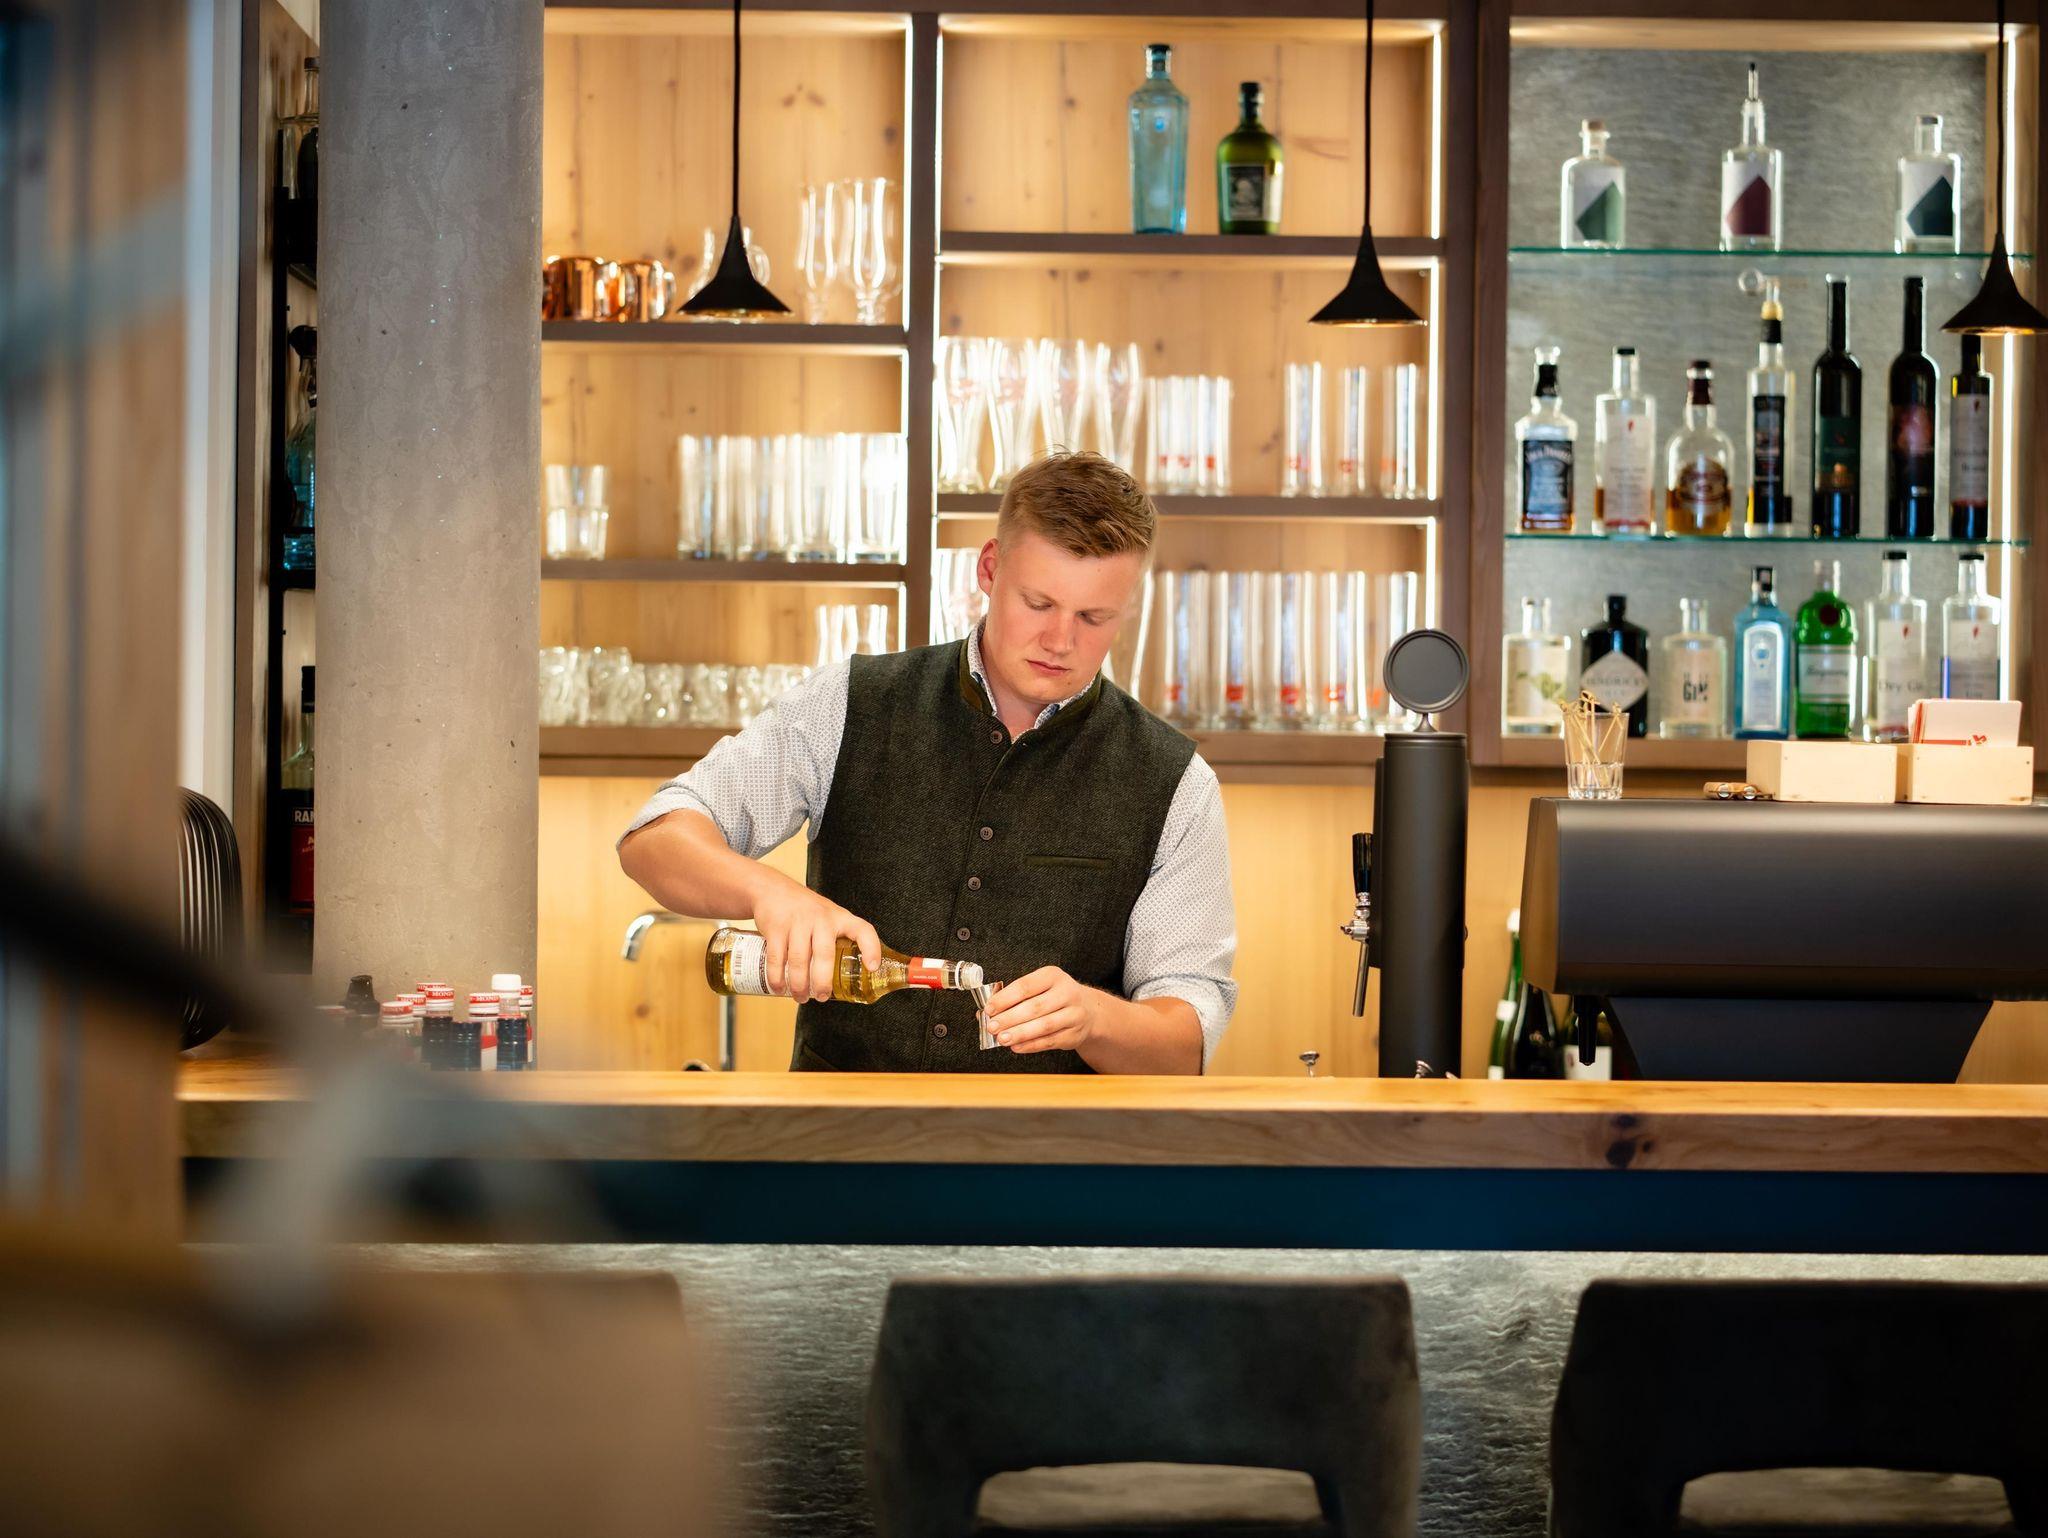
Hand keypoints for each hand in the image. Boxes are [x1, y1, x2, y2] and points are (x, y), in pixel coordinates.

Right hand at [749, 873, 880, 1003]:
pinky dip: (776, 977)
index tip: (872, 967)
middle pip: (825, 955)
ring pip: (799, 960)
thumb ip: (838, 940)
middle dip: (823, 981)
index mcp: (840, 918)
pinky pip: (776, 958)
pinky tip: (779, 987)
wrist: (773, 890)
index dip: (871, 949)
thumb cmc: (807, 911)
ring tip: (800, 997)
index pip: (862, 930)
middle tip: (822, 997)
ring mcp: (797, 922)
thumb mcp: (829, 917)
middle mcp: (821, 918)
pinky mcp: (776, 927)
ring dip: (799, 984)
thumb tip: (847, 978)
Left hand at [985, 967, 1105, 1055]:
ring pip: (1044, 1026)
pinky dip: (1031, 1045)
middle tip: (992, 1026)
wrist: (1088, 1009)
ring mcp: (1074, 1014)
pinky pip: (1050, 1041)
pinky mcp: (1074, 1033)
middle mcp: (1067, 992)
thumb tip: (984, 1012)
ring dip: (1020, 1034)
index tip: (990, 1008)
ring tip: (1002, 1038)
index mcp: (1053, 976)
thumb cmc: (1055, 997)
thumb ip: (1013, 998)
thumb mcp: (1039, 988)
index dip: (1005, 998)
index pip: (1026, 986)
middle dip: (1010, 1018)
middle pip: (1035, 1007)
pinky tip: (1017, 1046)